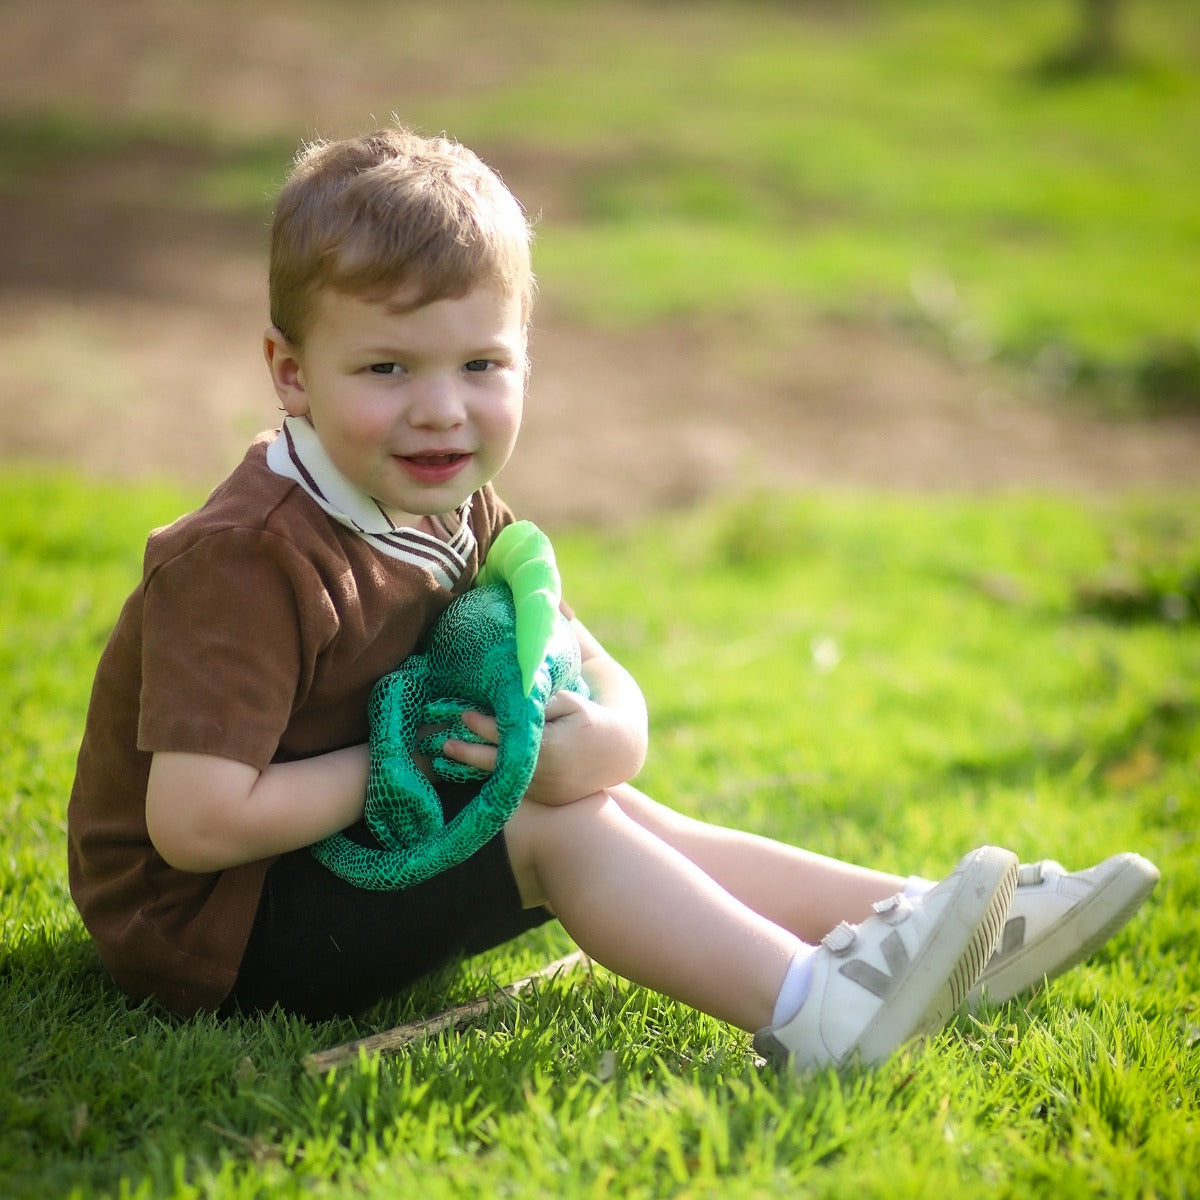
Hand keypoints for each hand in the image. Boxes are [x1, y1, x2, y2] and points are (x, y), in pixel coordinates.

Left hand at [439, 684, 642, 806]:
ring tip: (450, 752)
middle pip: (499, 763)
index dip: (484, 724)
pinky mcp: (545, 798)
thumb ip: (543, 683)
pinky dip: (495, 774)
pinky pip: (514, 786)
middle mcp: (547, 772)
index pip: (510, 734)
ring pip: (504, 777)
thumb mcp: (570, 697)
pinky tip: (474, 763)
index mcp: (553, 746)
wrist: (620, 751)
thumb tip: (530, 650)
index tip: (464, 714)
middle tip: (444, 743)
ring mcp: (546, 789)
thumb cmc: (593, 716)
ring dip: (477, 764)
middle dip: (469, 752)